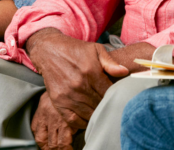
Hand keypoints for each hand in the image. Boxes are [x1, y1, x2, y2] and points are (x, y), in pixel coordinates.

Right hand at [22, 29, 128, 147]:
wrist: (49, 51)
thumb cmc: (75, 50)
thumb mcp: (95, 49)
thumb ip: (110, 62)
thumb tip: (124, 72)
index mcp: (91, 72)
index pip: (109, 93)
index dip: (115, 97)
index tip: (118, 98)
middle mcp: (79, 85)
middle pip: (99, 105)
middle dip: (107, 107)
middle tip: (112, 107)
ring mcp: (68, 95)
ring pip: (88, 114)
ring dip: (96, 116)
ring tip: (102, 114)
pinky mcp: (58, 101)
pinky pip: (73, 119)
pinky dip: (82, 123)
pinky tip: (87, 119)